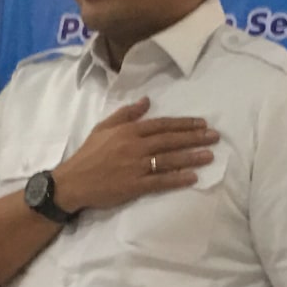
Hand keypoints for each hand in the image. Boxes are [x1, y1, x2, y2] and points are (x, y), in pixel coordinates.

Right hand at [52, 97, 218, 212]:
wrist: (72, 182)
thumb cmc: (87, 154)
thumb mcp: (103, 128)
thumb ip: (126, 114)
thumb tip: (146, 101)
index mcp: (127, 131)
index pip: (161, 125)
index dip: (184, 124)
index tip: (202, 124)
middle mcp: (134, 146)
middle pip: (170, 140)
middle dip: (194, 138)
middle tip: (215, 137)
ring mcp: (135, 166)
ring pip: (169, 160)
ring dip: (191, 157)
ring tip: (209, 156)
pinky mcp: (134, 185)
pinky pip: (160, 181)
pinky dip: (177, 179)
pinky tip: (193, 177)